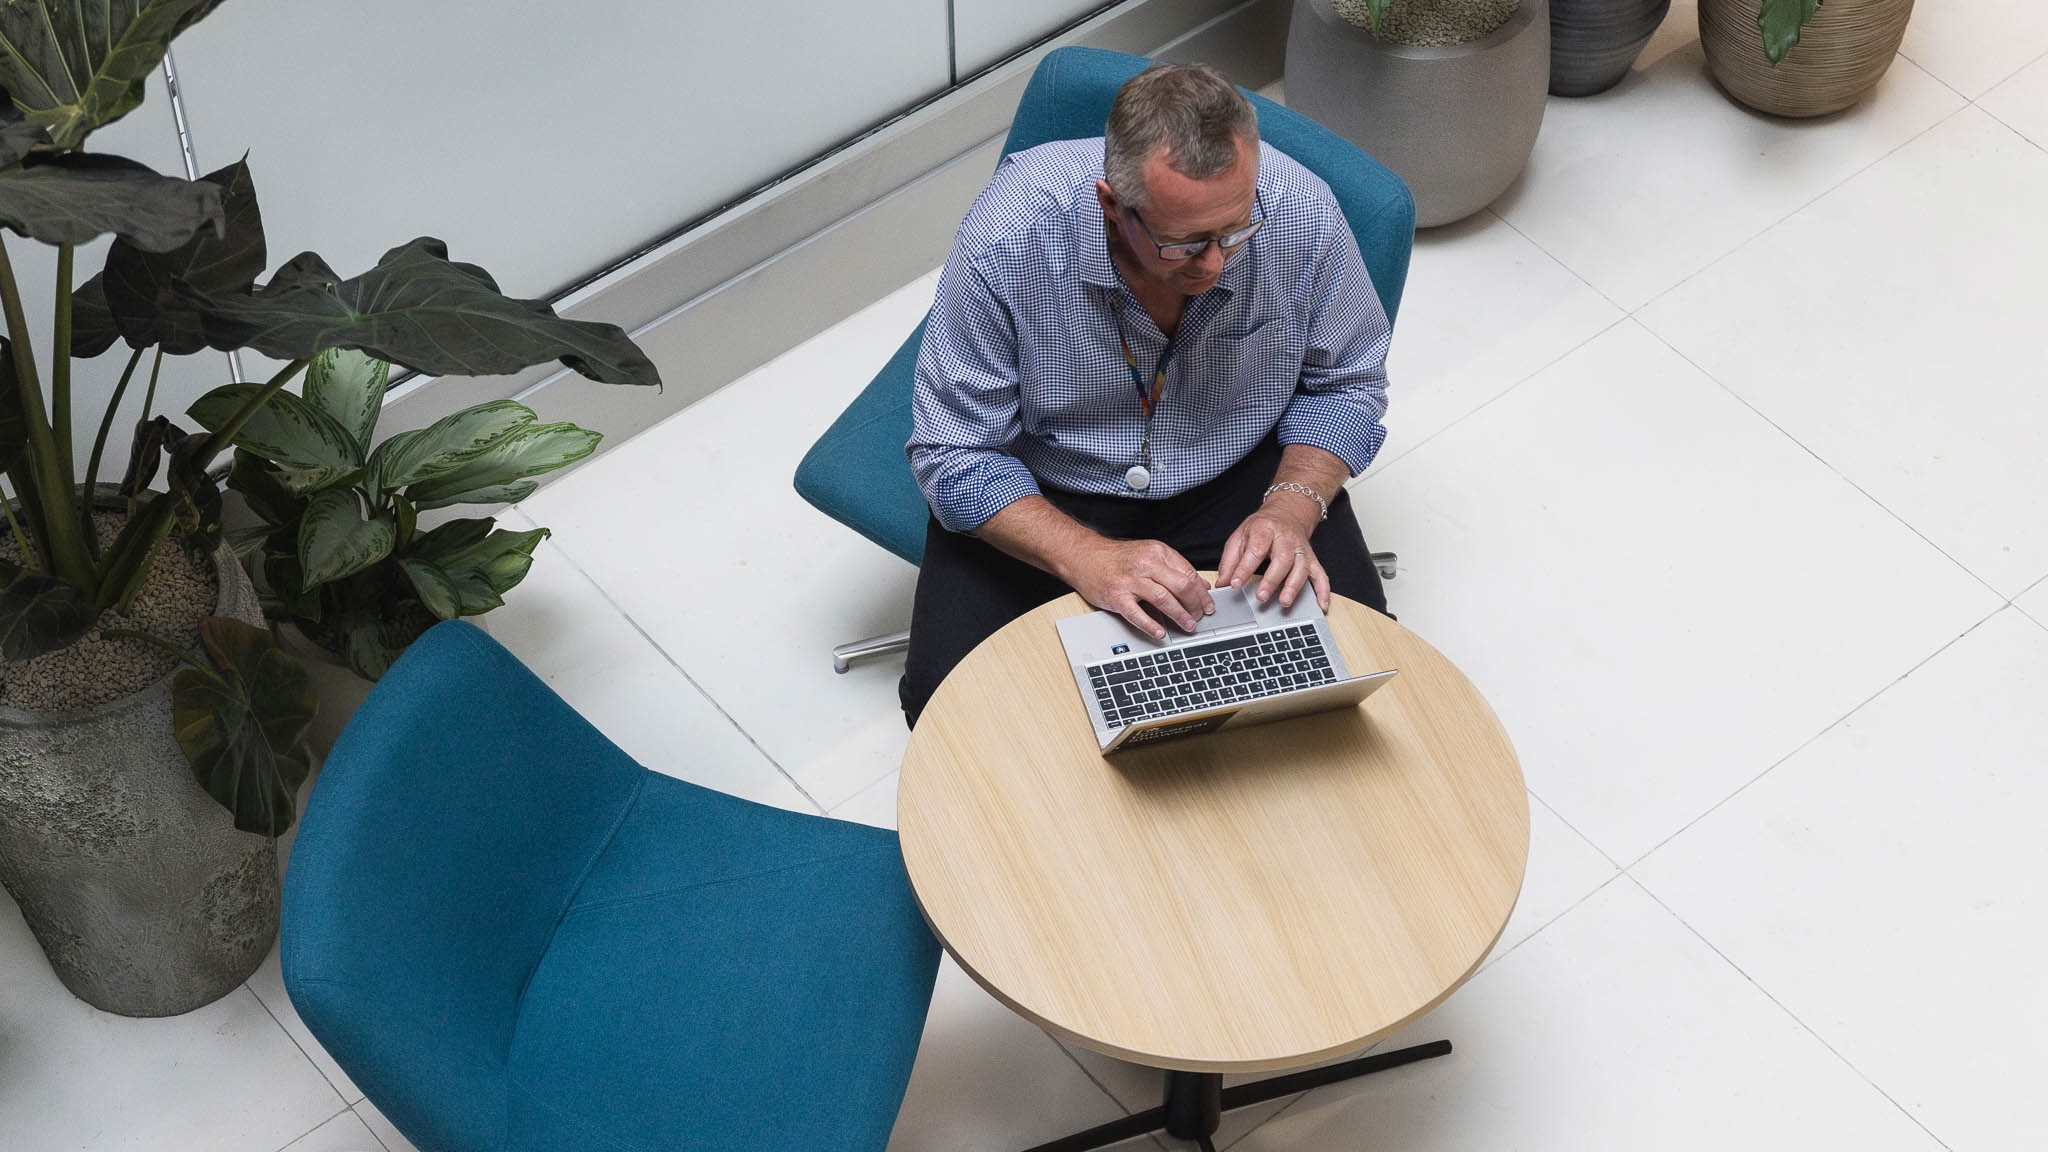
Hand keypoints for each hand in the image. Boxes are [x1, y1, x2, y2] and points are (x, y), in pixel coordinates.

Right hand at [1063, 538, 1215, 640]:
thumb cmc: (1116, 558)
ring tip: (1188, 626)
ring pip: (1164, 599)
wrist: (1083, 556)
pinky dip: (1151, 625)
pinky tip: (1160, 633)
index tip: (1208, 605)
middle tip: (1199, 617)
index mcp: (1157, 552)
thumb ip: (1174, 568)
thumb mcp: (1149, 554)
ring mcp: (1130, 581)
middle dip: (1195, 605)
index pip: (1188, 574)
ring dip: (1180, 616)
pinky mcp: (1116, 596)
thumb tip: (1200, 584)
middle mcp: (1145, 564)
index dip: (1202, 593)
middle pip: (1181, 586)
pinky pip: (1137, 614)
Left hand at [1216, 495, 1329, 610]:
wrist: (1287, 513)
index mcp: (1265, 529)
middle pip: (1283, 559)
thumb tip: (1223, 583)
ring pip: (1302, 567)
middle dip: (1272, 580)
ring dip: (1294, 586)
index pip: (1255, 549)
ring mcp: (1301, 549)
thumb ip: (1230, 560)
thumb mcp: (1240, 536)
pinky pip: (1321, 575)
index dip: (1244, 568)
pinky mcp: (1312, 559)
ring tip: (1284, 603)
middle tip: (1261, 597)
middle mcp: (1286, 538)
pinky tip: (1321, 606)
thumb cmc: (1262, 527)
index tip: (1235, 584)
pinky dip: (1323, 591)